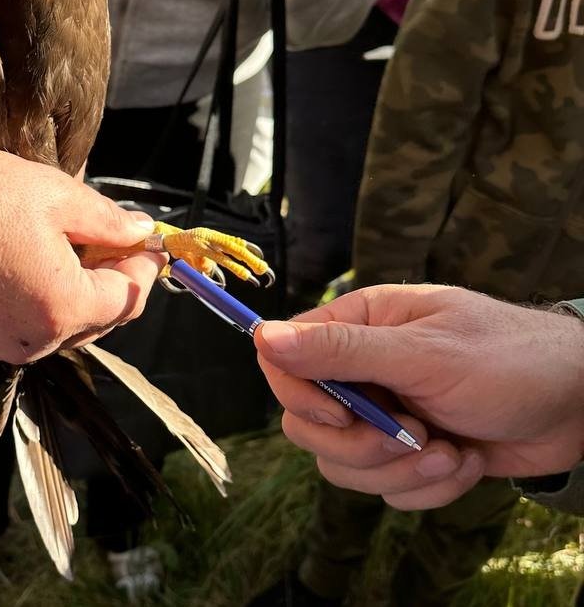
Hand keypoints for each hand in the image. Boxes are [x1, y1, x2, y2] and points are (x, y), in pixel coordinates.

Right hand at [0, 130, 163, 363]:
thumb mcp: (57, 195)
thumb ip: (109, 222)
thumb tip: (142, 232)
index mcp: (62, 306)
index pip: (129, 298)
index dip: (144, 266)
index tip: (148, 240)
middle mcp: (33, 340)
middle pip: (100, 319)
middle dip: (113, 279)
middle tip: (110, 236)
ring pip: (63, 327)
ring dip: (76, 292)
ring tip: (67, 245)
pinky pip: (26, 329)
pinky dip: (40, 303)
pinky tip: (29, 263)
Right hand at [254, 284, 583, 509]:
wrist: (577, 405)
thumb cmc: (508, 358)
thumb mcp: (422, 352)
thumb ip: (341, 350)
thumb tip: (264, 336)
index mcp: (357, 326)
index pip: (284, 359)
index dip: (299, 394)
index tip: (341, 413)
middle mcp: (361, 371)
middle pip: (306, 424)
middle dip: (358, 445)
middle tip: (408, 436)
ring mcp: (383, 415)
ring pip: (343, 464)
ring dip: (399, 471)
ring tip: (448, 453)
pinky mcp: (409, 455)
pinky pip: (386, 488)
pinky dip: (427, 486)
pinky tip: (464, 460)